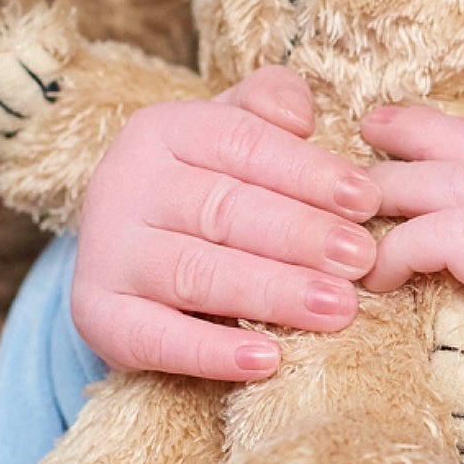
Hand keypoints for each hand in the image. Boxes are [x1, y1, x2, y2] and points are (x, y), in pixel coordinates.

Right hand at [72, 66, 382, 378]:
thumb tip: (301, 115)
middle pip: (224, 210)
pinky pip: (157, 337)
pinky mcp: (97, 316)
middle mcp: (124, 185)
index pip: (242, 144)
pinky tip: (268, 359)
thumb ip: (271, 104)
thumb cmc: (212, 182)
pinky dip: (213, 351)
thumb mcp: (235, 131)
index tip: (366, 200)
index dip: (308, 172)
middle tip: (362, 260)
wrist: (132, 248)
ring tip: (339, 308)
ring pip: (196, 273)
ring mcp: (105, 253)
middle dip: (301, 236)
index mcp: (163, 130)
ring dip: (273, 292)